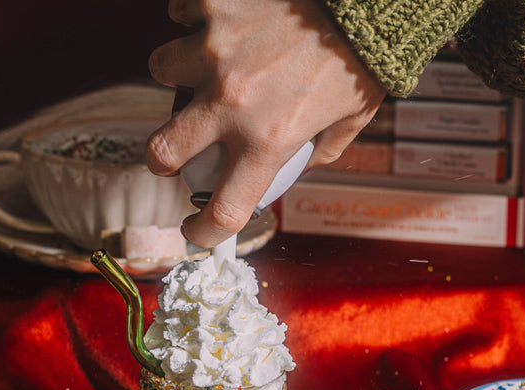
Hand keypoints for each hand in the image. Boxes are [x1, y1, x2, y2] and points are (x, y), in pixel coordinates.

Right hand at [147, 0, 385, 247]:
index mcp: (270, 138)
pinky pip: (180, 16)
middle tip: (173, 153)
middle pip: (162, 151)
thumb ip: (325, 146)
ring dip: (182, 71)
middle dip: (162, 159)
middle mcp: (233, 101)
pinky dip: (195, 19)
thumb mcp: (353, 114)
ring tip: (211, 62)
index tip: (196, 230)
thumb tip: (303, 162)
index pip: (223, 210)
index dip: (203, 232)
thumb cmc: (363, 49)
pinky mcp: (209, 7)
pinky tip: (225, 20)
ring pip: (163, 71)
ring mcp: (213, 52)